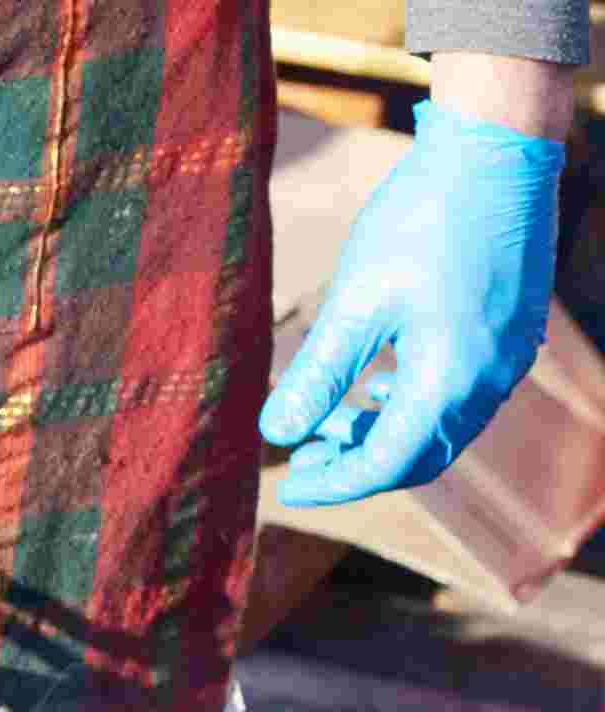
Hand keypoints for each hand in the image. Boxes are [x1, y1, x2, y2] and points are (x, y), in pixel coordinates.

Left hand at [258, 91, 565, 506]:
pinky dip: (413, 405)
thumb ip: (317, 374)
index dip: (332, 485)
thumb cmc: (421, 218)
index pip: (387, 465)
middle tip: (300, 462)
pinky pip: (462, 395)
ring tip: (325, 423)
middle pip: (420, 456)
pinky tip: (373, 390)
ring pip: (442, 427)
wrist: (496, 148)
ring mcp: (509, 357)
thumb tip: (275, 434)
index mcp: (450, 380)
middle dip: (357, 466)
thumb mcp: (355, 301)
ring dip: (383, 435)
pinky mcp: (511, 333)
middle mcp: (491, 380)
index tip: (284, 489)